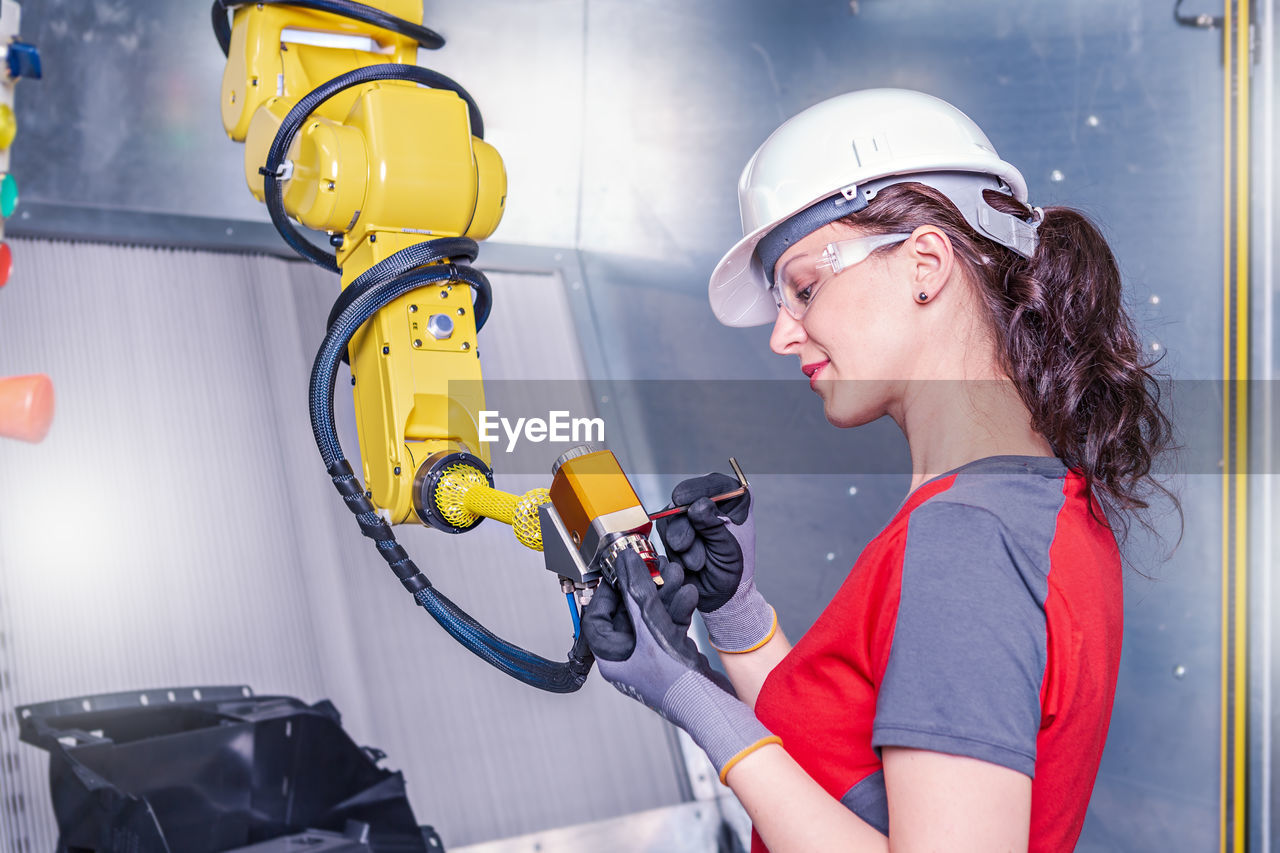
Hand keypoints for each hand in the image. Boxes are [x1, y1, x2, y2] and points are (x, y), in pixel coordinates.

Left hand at [583, 550, 778, 780]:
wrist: (713, 705)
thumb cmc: (677, 685)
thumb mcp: (652, 628)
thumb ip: (637, 592)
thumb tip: (626, 563)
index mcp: (612, 658)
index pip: (597, 617)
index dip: (606, 591)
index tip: (618, 571)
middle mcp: (628, 657)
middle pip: (628, 612)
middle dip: (644, 587)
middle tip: (653, 566)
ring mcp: (651, 656)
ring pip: (651, 615)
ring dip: (664, 593)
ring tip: (675, 575)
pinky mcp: (672, 654)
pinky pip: (669, 624)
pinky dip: (678, 608)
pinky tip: (688, 595)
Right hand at [656, 474, 775, 652]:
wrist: (722, 597)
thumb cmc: (736, 571)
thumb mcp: (729, 548)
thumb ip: (713, 526)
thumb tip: (697, 506)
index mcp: (733, 501)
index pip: (715, 484)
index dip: (697, 490)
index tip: (685, 501)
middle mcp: (710, 504)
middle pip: (685, 499)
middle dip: (684, 526)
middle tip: (686, 545)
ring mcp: (690, 517)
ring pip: (671, 517)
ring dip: (681, 542)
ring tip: (697, 562)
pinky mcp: (675, 531)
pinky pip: (664, 533)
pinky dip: (675, 550)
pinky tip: (688, 563)